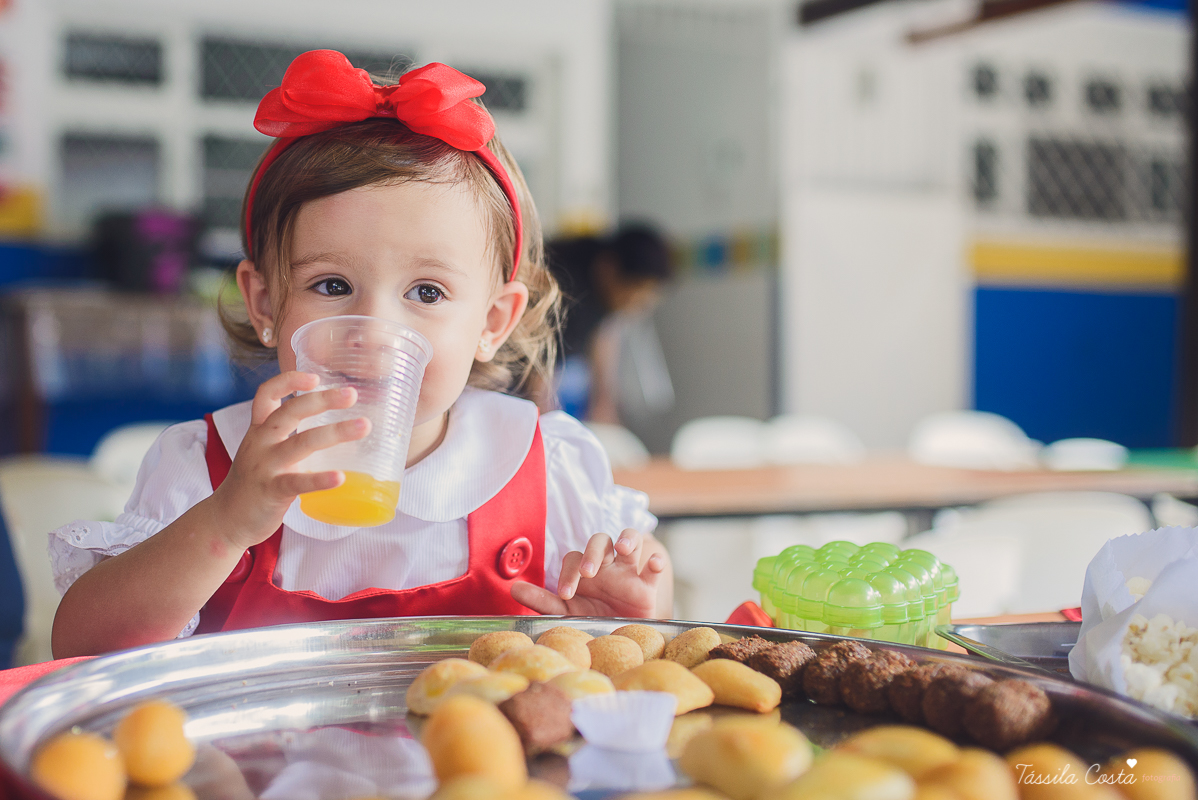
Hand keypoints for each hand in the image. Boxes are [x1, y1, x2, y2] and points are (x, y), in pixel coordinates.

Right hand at [211, 370, 369, 549]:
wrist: (226, 520)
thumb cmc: (254, 483)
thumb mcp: (264, 451)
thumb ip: (289, 436)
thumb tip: (332, 426)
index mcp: (259, 430)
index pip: (267, 394)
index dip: (289, 380)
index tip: (316, 377)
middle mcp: (260, 442)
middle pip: (290, 412)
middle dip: (322, 399)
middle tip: (352, 394)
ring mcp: (264, 466)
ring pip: (302, 442)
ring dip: (335, 432)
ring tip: (363, 426)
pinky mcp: (271, 491)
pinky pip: (297, 482)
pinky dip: (320, 479)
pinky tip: (340, 477)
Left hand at [511, 529, 667, 618]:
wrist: (618, 642)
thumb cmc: (589, 620)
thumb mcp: (565, 613)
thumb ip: (541, 600)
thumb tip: (512, 588)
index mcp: (584, 570)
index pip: (575, 557)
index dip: (569, 572)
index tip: (566, 594)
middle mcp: (606, 565)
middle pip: (600, 540)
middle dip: (594, 552)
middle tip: (590, 573)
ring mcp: (628, 572)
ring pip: (631, 539)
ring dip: (628, 538)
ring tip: (624, 550)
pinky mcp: (647, 585)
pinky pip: (654, 565)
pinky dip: (655, 560)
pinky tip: (652, 564)